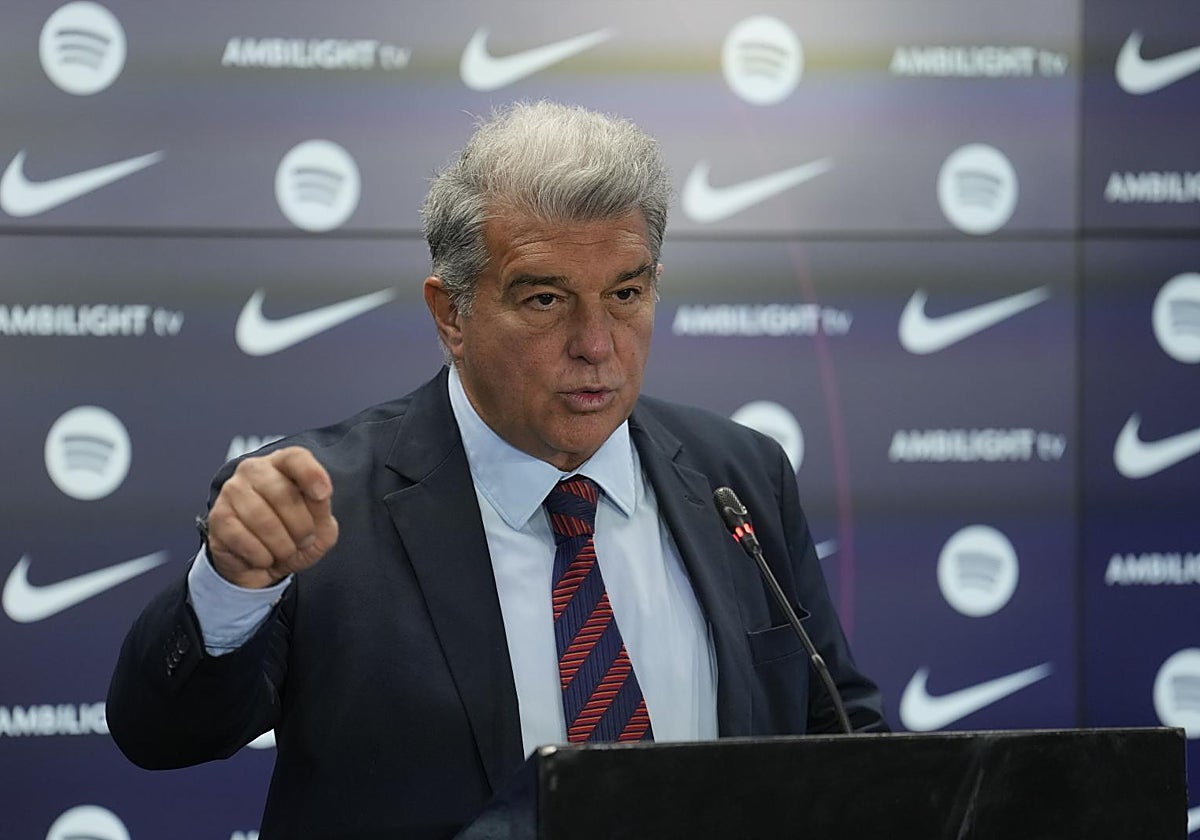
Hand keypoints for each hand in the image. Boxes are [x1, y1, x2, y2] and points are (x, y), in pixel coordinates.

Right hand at [205, 446, 337, 588]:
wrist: (263, 565)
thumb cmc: (293, 537)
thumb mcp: (320, 527)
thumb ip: (322, 510)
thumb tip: (318, 496)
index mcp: (282, 464)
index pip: (295, 457)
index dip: (311, 474)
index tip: (323, 495)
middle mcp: (253, 470)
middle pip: (283, 494)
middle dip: (301, 527)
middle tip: (304, 541)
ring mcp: (231, 491)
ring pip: (262, 519)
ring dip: (282, 545)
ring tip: (285, 552)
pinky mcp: (218, 517)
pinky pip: (243, 538)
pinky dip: (261, 556)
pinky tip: (263, 557)